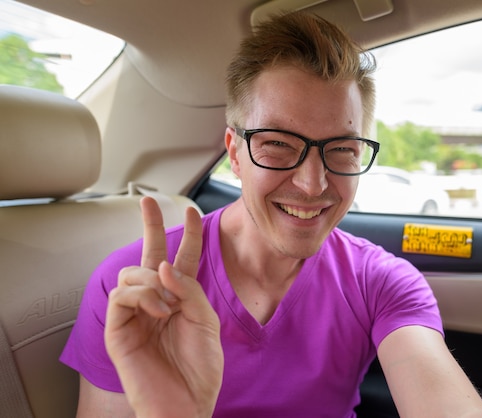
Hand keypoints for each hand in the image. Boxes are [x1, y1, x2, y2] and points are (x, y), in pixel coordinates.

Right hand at [104, 197, 222, 417]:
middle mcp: (157, 301)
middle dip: (150, 226)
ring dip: (152, 281)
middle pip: (150, 256)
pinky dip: (141, 295)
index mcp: (181, 299)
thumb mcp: (206, 321)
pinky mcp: (118, 329)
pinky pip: (121, 295)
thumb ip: (189, 289)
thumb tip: (165, 265)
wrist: (187, 404)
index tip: (189, 211)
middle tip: (147, 202)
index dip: (187, 234)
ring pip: (132, 273)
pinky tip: (157, 310)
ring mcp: (135, 314)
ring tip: (167, 306)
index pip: (183, 259)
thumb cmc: (199, 367)